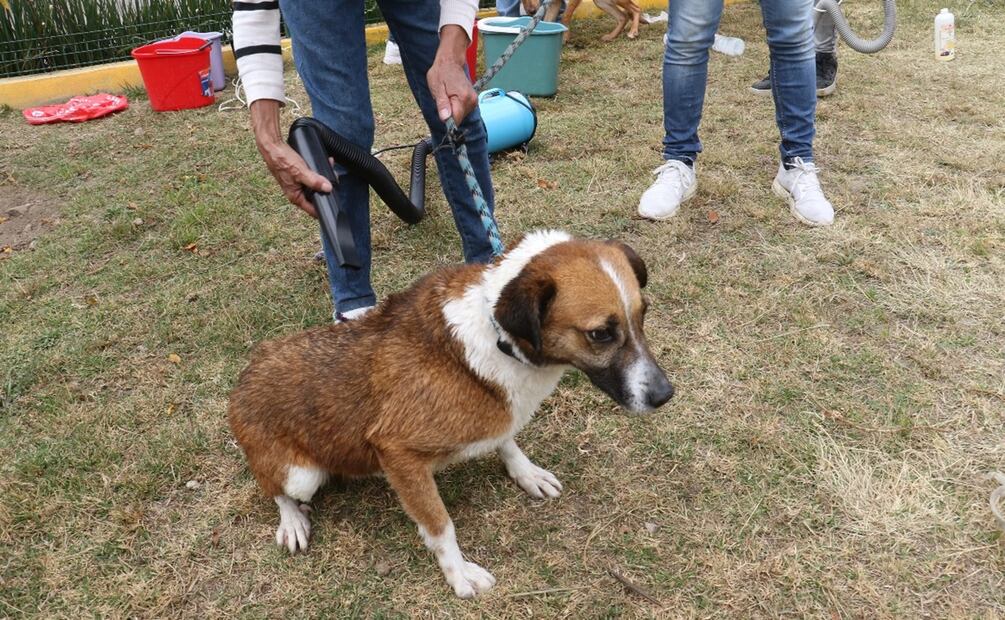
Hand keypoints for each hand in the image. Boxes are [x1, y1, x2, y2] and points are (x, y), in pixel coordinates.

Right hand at [250, 99, 331, 216]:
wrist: (272, 146)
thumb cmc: (282, 160)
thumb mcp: (301, 172)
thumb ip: (314, 181)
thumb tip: (328, 188)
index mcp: (295, 196)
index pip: (312, 210)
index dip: (324, 208)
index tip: (334, 204)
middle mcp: (296, 192)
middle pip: (316, 196)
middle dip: (326, 188)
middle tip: (334, 179)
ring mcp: (297, 183)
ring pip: (315, 185)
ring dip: (323, 178)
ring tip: (330, 170)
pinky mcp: (298, 175)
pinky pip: (312, 176)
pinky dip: (318, 172)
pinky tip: (324, 164)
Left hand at [427, 25, 477, 124]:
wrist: (451, 61)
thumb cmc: (442, 72)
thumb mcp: (437, 88)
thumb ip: (442, 104)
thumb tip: (445, 119)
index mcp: (463, 98)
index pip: (455, 121)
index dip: (446, 119)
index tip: (441, 111)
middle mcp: (472, 101)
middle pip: (458, 119)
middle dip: (449, 113)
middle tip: (443, 99)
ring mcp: (474, 100)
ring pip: (460, 115)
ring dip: (452, 109)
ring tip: (447, 96)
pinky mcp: (473, 100)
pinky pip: (462, 110)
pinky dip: (456, 106)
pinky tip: (452, 96)